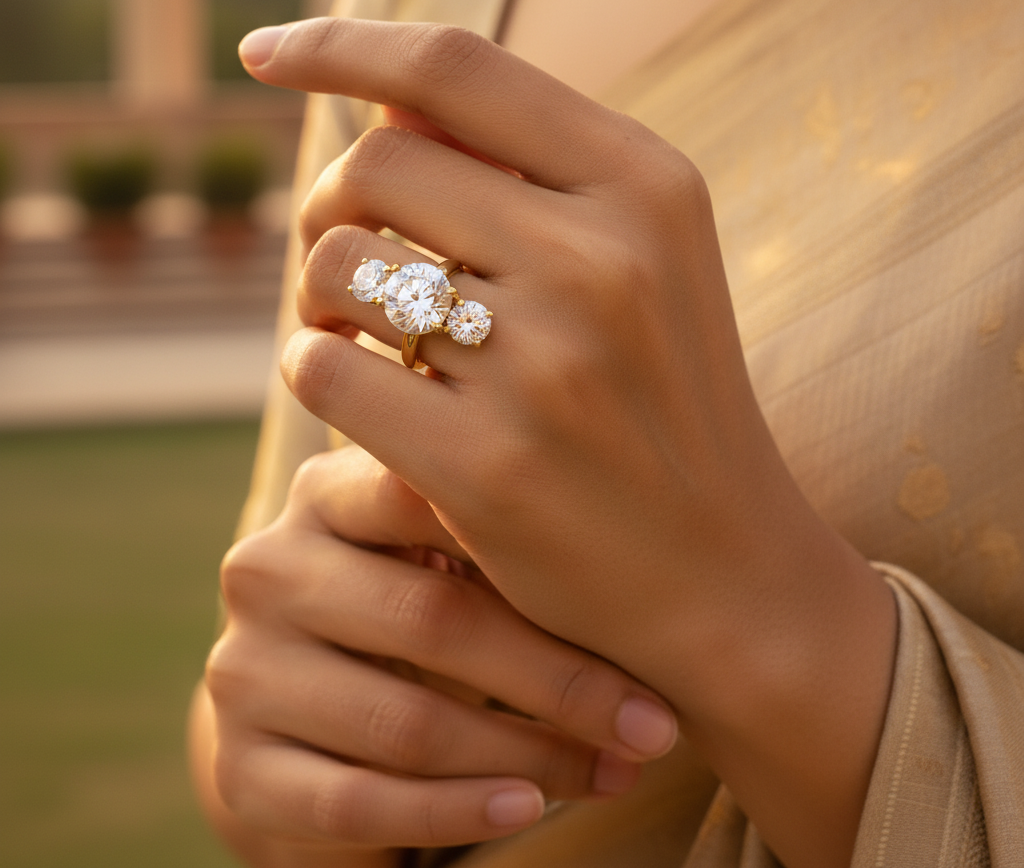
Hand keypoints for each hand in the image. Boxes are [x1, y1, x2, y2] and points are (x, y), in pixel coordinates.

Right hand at [204, 444, 678, 854]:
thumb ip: (496, 532)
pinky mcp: (244, 768)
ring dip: (529, 754)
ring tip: (617, 768)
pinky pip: (359, 802)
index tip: (632, 592)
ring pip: (405, 722)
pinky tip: (529, 805)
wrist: (313, 709)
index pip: (423, 494)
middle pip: (431, 618)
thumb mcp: (442, 556)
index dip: (533, 543)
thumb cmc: (413, 607)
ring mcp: (244, 669)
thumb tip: (636, 554)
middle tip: (654, 722)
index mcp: (324, 496)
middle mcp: (269, 568)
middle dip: (560, 678)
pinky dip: (458, 811)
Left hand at [239, 17, 896, 867]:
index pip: (455, 67)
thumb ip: (528, 170)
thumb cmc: (661, 402)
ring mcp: (548, 367)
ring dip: (319, 297)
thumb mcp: (642, 259)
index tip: (262, 52)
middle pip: (376, 165)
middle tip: (343, 262)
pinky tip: (356, 397)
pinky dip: (316, 372)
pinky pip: (322, 372)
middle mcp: (604, 259)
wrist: (722, 570)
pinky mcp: (487, 468)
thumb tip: (383, 107)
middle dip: (329, 206)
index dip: (340, 45)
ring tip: (355, 335)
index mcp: (647, 185)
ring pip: (335, 266)